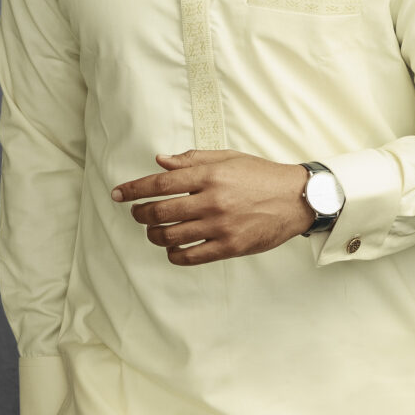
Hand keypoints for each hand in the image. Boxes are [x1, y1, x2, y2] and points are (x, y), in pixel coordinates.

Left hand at [112, 150, 313, 265]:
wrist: (297, 199)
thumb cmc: (261, 176)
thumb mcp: (228, 159)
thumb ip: (193, 160)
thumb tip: (160, 161)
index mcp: (209, 175)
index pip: (160, 183)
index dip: (133, 190)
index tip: (118, 195)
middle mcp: (212, 200)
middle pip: (159, 211)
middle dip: (140, 214)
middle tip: (137, 214)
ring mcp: (220, 226)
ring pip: (170, 236)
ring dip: (154, 235)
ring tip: (154, 232)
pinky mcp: (229, 247)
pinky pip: (190, 256)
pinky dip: (173, 254)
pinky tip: (172, 249)